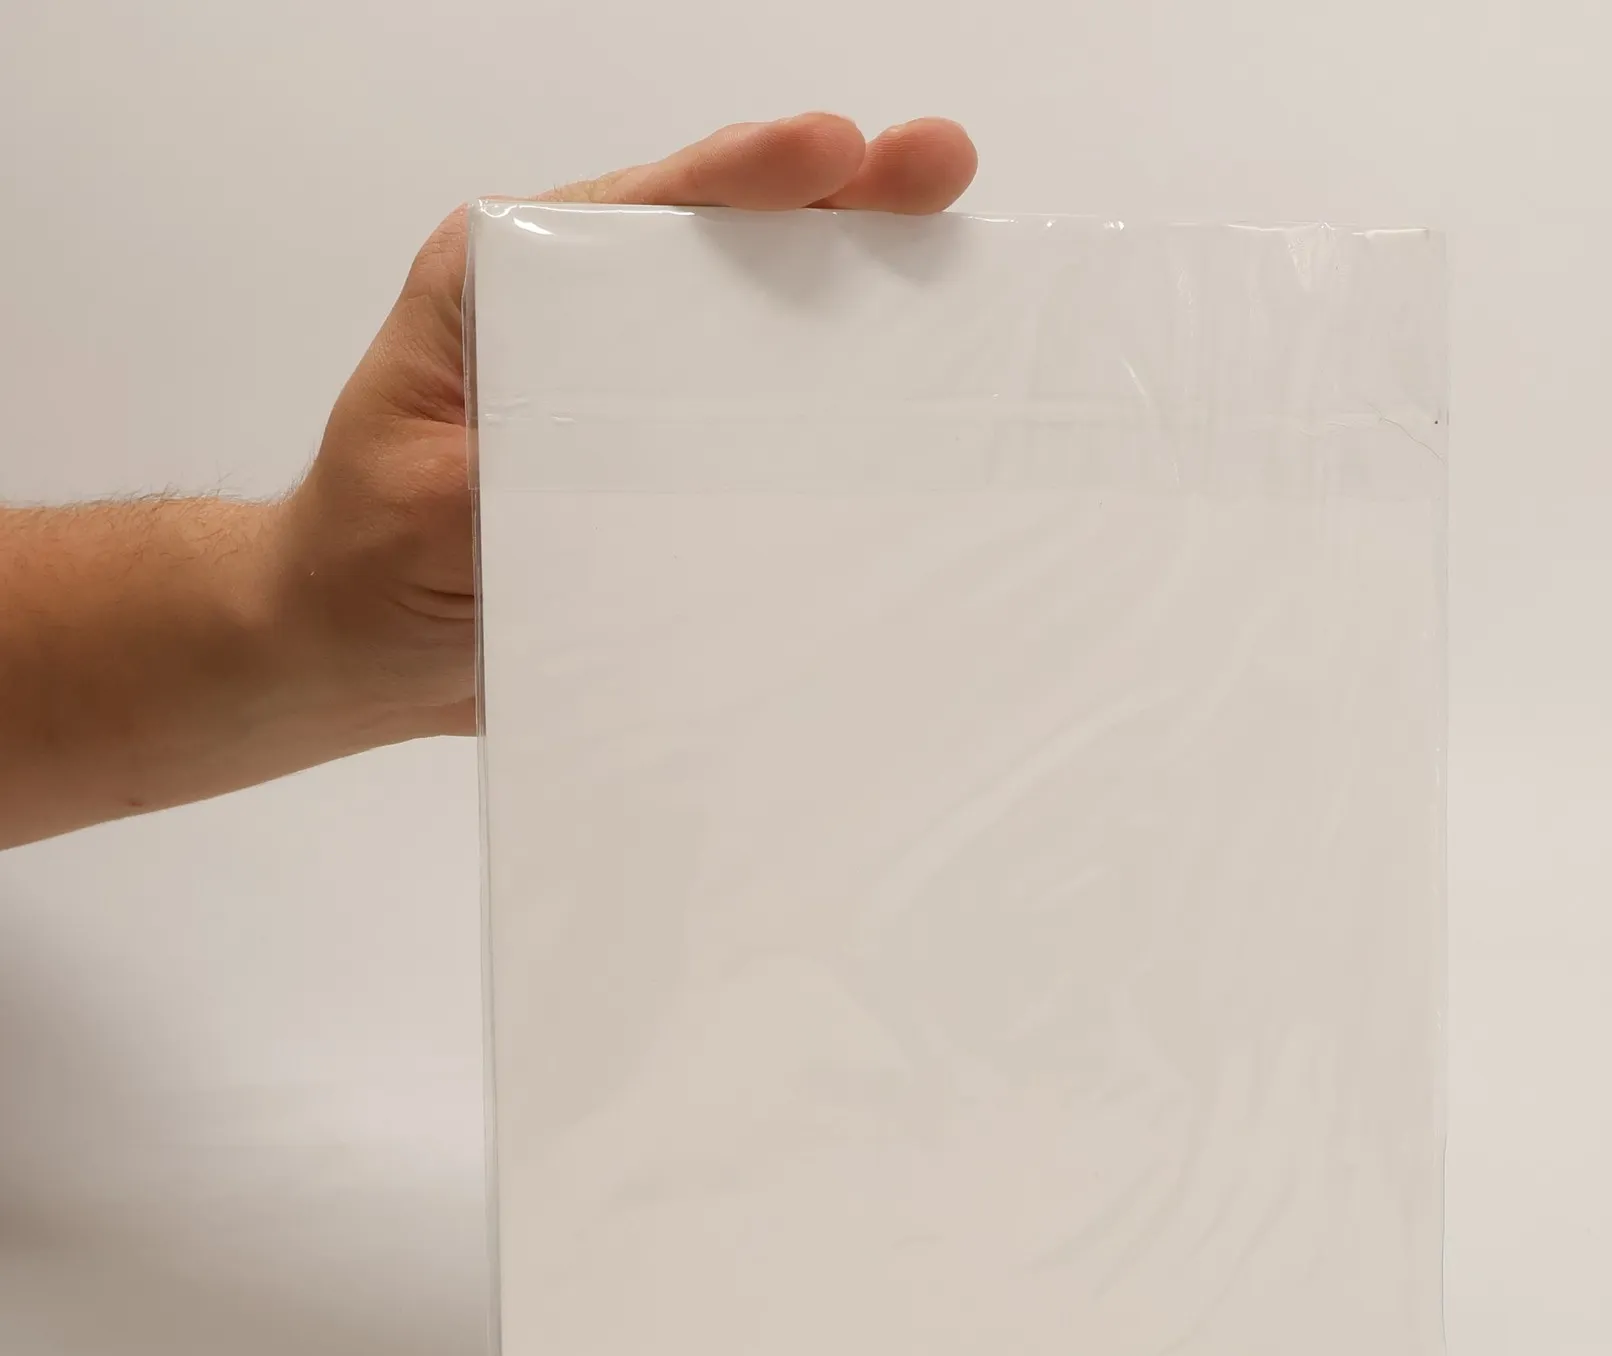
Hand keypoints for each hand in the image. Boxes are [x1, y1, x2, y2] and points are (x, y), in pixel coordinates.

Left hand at [276, 114, 977, 746]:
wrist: (362, 657)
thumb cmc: (364, 564)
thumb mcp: (421, 505)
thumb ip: (509, 471)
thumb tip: (626, 474)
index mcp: (507, 285)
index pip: (641, 210)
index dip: (741, 177)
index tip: (828, 154)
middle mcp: (581, 320)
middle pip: (726, 242)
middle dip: (840, 200)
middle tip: (938, 168)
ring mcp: (635, 394)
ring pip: (762, 324)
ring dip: (861, 293)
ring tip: (960, 261)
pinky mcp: (667, 468)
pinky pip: (763, 427)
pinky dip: (839, 406)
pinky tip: (919, 391)